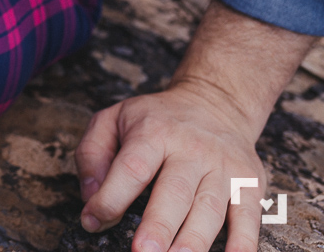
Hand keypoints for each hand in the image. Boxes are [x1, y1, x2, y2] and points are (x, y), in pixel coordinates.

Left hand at [76, 82, 266, 251]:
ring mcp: (224, 167)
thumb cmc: (155, 119)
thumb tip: (90, 195)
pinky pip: (248, 217)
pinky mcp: (249, 182)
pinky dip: (243, 243)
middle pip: (175, 193)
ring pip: (210, 209)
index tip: (92, 221)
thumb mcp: (113, 119)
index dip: (110, 198)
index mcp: (153, 132)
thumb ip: (92, 154)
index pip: (131, 168)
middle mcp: (191, 149)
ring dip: (194, 241)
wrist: (215, 101)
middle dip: (158, 227)